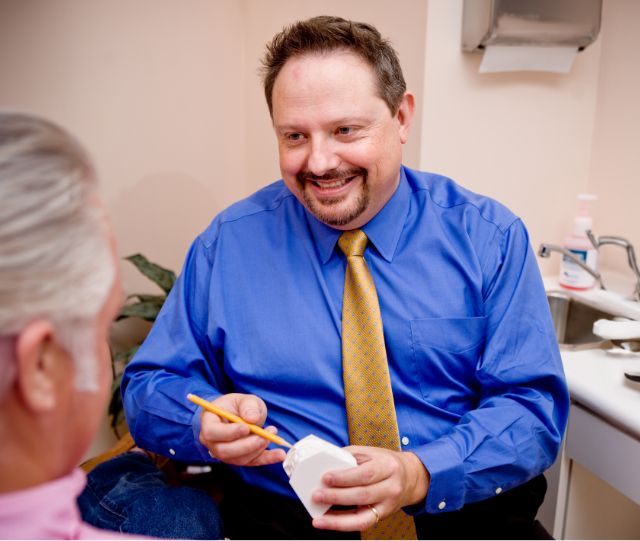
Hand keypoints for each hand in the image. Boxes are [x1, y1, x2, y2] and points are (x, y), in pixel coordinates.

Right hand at [199, 393, 286, 466]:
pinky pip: (252, 462)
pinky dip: (267, 459)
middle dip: (247, 445)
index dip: (229, 433)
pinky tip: (279, 454)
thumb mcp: (244, 399)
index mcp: (209, 422)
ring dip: (258, 449)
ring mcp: (225, 453)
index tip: (247, 428)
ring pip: (238, 459)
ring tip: (273, 435)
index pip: (212, 433)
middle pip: (224, 450)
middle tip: (265, 435)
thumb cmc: (238, 406)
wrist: (240, 414)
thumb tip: (252, 419)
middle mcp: (213, 442)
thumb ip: (248, 405)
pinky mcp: (239, 459)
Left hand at [311, 446, 429, 531]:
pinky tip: (328, 522)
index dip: (344, 477)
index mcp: (388, 466)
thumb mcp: (371, 453)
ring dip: (337, 518)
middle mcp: (391, 487)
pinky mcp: (383, 516)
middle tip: (317, 495)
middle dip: (337, 497)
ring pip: (363, 516)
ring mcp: (388, 505)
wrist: (410, 477)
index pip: (365, 474)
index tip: (325, 477)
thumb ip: (350, 456)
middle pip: (363, 495)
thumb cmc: (385, 462)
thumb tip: (325, 462)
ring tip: (319, 517)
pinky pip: (362, 524)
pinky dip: (343, 524)